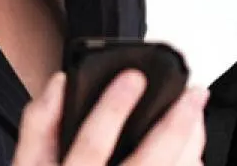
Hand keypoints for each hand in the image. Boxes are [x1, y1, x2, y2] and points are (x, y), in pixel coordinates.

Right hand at [11, 70, 209, 165]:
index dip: (111, 111)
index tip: (132, 78)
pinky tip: (191, 155)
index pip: (89, 148)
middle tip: (192, 95)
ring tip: (197, 117)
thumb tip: (61, 84)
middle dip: (174, 126)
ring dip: (190, 148)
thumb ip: (40, 127)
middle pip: (145, 165)